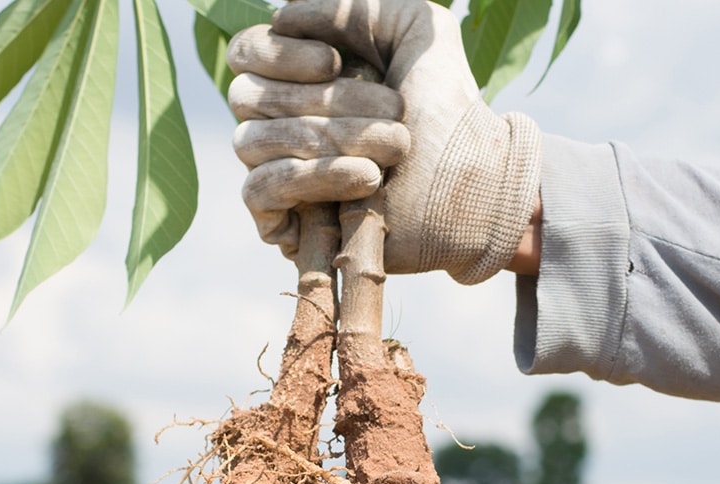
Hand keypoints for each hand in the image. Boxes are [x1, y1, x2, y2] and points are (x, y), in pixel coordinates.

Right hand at [227, 0, 541, 283]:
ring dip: (331, 138)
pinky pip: (259, 190)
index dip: (277, 53)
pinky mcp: (286, 226)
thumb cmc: (449, 112)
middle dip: (326, 100)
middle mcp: (280, 126)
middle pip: (248, 97)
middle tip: (395, 113)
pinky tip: (365, 179)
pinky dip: (311, 178)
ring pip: (253, 142)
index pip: (246, 55)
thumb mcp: (415, 29)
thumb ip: (355, 4)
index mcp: (300, 81)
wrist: (473, 187)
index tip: (335, 63)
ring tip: (395, 148)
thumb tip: (282, 15)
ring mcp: (280, 179)